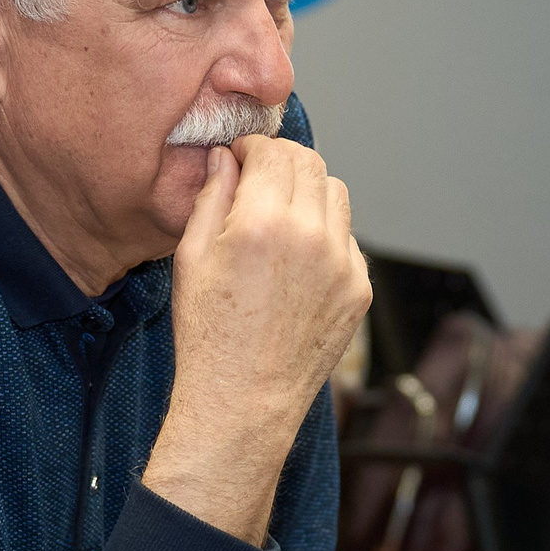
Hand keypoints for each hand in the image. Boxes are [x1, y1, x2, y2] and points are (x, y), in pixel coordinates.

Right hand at [145, 135, 372, 544]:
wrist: (242, 403)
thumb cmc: (208, 336)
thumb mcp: (191, 258)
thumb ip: (212, 196)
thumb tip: (225, 158)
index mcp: (264, 222)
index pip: (274, 151)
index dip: (253, 147)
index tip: (241, 157)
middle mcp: (312, 236)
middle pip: (311, 163)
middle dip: (283, 161)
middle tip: (260, 178)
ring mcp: (343, 263)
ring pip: (336, 195)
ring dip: (309, 193)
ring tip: (279, 218)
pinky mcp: (359, 289)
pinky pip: (347, 239)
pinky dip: (325, 234)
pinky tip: (296, 260)